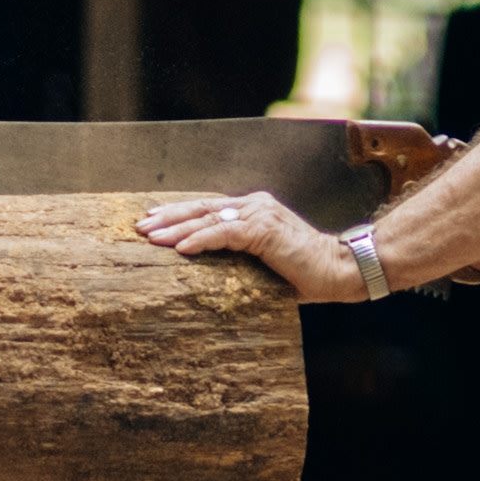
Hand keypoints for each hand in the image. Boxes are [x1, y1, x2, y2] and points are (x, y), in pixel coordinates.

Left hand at [135, 189, 362, 301]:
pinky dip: (200, 240)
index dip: (178, 215)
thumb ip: (241, 259)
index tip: (152, 222)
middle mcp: (255, 206)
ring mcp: (260, 215)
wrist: (340, 270)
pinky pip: (225, 233)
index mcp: (254, 211)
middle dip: (168, 217)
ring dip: (176, 229)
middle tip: (139, 226)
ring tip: (150, 237)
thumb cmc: (306, 273)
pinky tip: (181, 248)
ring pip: (208, 219)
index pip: (209, 210)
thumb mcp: (265, 264)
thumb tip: (209, 274)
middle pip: (202, 209)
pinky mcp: (264, 230)